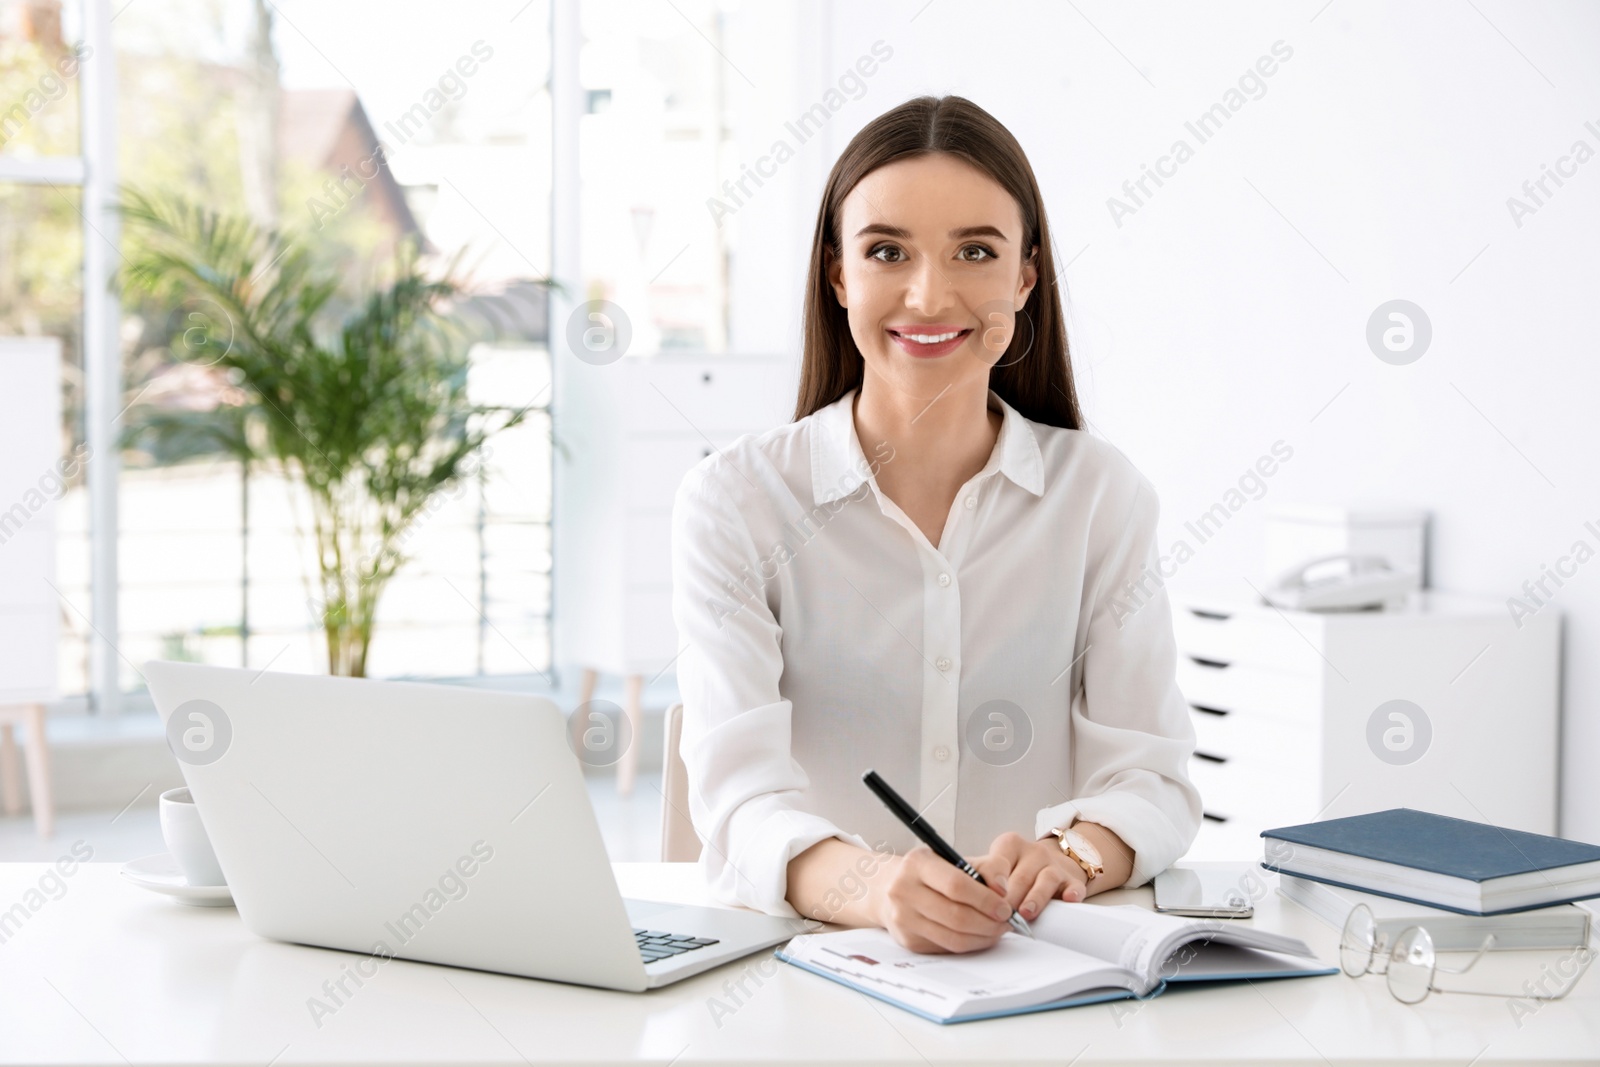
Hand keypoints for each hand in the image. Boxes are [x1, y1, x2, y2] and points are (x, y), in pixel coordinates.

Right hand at [871, 846, 1014, 953]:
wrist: (889, 888)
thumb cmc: (930, 873)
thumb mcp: (954, 859)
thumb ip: (986, 867)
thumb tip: (1003, 890)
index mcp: (917, 863)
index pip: (956, 885)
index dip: (985, 899)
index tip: (1005, 906)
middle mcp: (904, 890)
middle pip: (956, 916)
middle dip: (989, 923)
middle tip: (1007, 922)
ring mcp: (904, 918)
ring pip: (953, 937)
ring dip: (983, 937)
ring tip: (998, 930)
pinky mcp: (908, 940)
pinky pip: (947, 948)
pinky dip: (970, 945)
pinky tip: (980, 936)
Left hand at [971, 831, 1088, 922]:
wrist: (1053, 861)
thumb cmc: (1016, 869)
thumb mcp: (996, 865)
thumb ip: (978, 874)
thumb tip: (953, 891)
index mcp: (1009, 846)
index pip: (997, 862)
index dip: (991, 881)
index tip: (987, 896)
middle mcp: (1033, 852)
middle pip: (1020, 876)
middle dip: (1010, 899)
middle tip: (1001, 916)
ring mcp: (1054, 865)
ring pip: (1046, 880)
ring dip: (1035, 898)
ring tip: (1025, 913)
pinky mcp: (1072, 880)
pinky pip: (1073, 886)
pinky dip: (1071, 894)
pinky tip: (1067, 900)